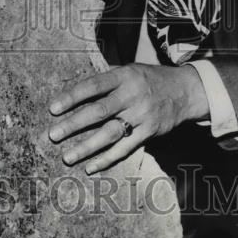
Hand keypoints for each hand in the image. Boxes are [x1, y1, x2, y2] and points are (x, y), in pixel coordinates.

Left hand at [48, 63, 208, 172]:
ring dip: (87, 147)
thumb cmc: (147, 79)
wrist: (185, 90)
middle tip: (53, 135)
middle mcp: (132, 96)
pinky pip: (125, 148)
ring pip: (110, 133)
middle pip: (99, 111)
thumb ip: (105, 79)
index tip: (53, 108)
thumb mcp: (128, 70)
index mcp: (123, 76)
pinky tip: (91, 167)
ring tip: (67, 156)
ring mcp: (142, 115)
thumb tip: (72, 90)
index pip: (93, 86)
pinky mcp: (149, 132)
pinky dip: (107, 159)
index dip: (72, 97)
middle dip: (74, 124)